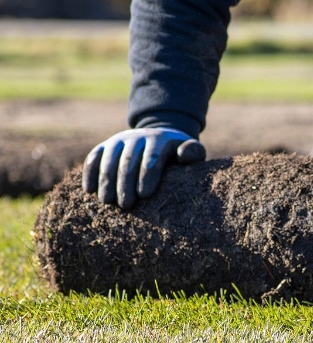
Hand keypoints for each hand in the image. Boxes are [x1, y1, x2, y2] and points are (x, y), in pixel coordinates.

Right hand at [82, 127, 204, 208]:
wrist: (159, 137)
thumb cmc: (177, 153)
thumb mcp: (191, 150)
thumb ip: (193, 152)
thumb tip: (184, 155)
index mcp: (159, 140)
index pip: (153, 156)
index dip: (148, 174)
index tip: (145, 194)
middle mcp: (137, 137)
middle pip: (129, 160)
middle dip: (125, 182)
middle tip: (126, 205)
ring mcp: (119, 140)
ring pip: (109, 158)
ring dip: (106, 180)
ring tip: (106, 201)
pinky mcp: (105, 146)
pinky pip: (94, 156)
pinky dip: (90, 172)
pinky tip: (89, 190)